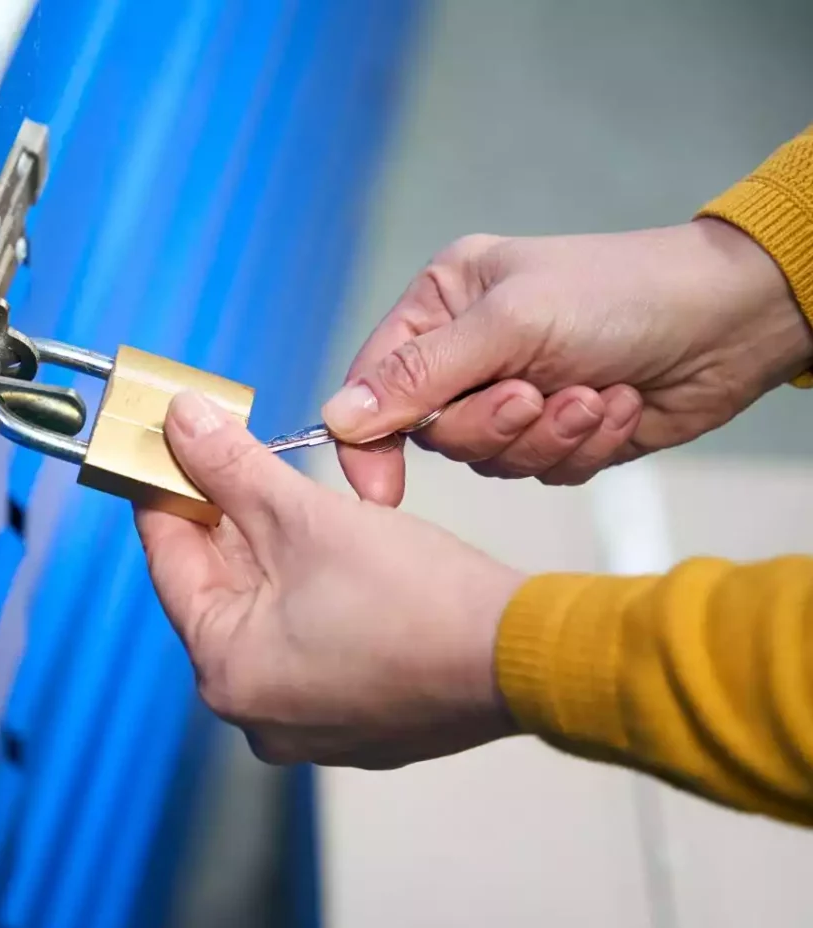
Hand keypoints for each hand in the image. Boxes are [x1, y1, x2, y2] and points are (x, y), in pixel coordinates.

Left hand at [135, 391, 523, 766]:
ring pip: (267, 615)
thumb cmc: (415, 597)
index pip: (169, 561)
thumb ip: (231, 465)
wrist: (523, 655)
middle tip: (226, 455)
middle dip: (224, 518)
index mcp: (225, 670)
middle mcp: (254, 712)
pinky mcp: (354, 720)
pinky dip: (309, 596)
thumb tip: (181, 421)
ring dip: (270, 554)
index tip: (165, 447)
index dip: (166, 490)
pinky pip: (308, 643)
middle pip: (219, 590)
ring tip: (282, 493)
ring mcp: (306, 724)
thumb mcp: (305, 515)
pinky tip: (329, 553)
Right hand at [324, 219, 812, 503]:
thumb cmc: (618, 294)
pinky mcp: (559, 433)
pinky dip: (581, 446)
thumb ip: (420, 377)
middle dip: (493, 425)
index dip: (372, 439)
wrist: (731, 322)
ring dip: (546, 436)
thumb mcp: (508, 324)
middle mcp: (471, 351)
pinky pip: (541, 469)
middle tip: (536, 395)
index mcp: (443, 304)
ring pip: (490, 459)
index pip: (376, 382)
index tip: (382, 491)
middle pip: (437, 432)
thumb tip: (337, 419)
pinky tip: (616, 404)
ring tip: (592, 395)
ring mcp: (515, 393)